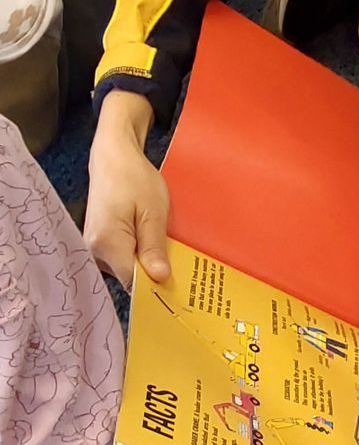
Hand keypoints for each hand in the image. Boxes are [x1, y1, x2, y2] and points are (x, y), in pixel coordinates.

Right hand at [85, 92, 169, 289]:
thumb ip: (154, 247)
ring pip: (126, 267)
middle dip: (153, 272)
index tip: (178, 286)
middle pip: (129, 277)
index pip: (132, 283)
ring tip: (165, 246)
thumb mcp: (153, 212)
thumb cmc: (133, 179)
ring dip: (146, 261)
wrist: (112, 157)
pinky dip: (138, 253)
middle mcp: (94, 250)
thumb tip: (159, 279)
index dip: (155, 286)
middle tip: (179, 263)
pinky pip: (121, 256)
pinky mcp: (98, 241)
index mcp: (107, 244)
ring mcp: (94, 246)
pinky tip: (152, 241)